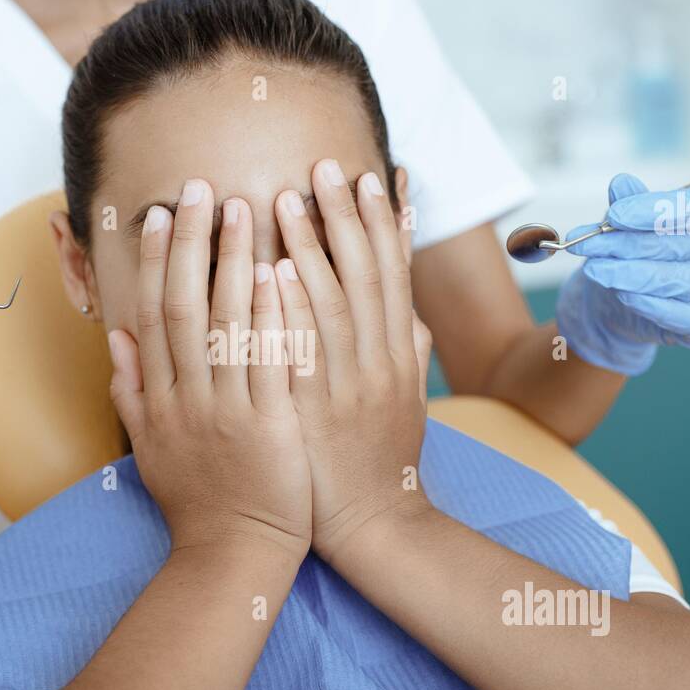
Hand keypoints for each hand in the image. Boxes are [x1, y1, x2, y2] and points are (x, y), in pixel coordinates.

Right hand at [107, 181, 311, 559]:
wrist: (234, 555)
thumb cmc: (197, 501)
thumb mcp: (149, 449)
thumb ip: (131, 392)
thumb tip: (116, 339)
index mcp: (159, 399)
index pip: (152, 315)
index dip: (154, 261)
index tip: (160, 214)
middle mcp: (187, 398)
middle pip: (184, 305)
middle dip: (191, 243)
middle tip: (201, 189)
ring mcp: (227, 411)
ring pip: (226, 324)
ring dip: (235, 261)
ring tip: (248, 207)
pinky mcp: (269, 426)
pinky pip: (269, 361)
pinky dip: (273, 315)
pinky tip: (282, 271)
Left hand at [270, 159, 432, 568]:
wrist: (374, 524)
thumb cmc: (383, 459)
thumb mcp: (407, 400)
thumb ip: (410, 351)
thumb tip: (414, 313)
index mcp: (401, 354)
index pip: (396, 274)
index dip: (387, 222)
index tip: (375, 174)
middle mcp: (380, 361)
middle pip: (366, 275)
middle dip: (348, 216)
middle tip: (328, 165)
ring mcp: (349, 386)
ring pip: (333, 303)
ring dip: (311, 248)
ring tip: (287, 198)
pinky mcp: (317, 412)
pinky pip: (303, 352)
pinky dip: (292, 310)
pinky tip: (275, 271)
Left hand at [555, 173, 689, 375]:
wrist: (627, 304)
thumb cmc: (637, 252)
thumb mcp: (628, 224)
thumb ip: (630, 203)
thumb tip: (621, 184)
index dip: (654, 211)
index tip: (615, 215)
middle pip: (680, 245)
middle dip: (627, 244)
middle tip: (586, 245)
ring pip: (677, 281)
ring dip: (630, 275)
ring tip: (594, 269)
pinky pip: (680, 314)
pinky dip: (648, 304)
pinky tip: (621, 293)